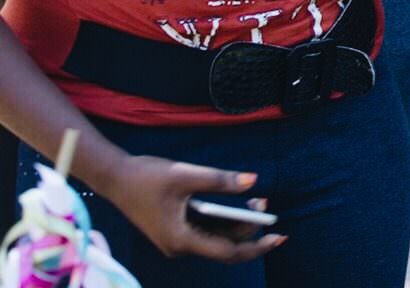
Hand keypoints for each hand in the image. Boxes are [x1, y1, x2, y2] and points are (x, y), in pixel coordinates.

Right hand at [100, 156, 285, 263]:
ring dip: (238, 224)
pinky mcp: (175, 229)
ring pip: (216, 238)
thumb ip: (221, 180)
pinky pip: (207, 230)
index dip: (255, 246)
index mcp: (181, 239)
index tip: (278, 236)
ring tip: (258, 201)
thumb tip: (253, 180)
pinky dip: (225, 220)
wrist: (115, 178)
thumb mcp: (187, 175)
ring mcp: (177, 239)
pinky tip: (240, 203)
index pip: (227, 251)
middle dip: (249, 230)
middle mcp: (179, 246)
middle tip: (267, 207)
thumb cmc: (148, 176)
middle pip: (224, 247)